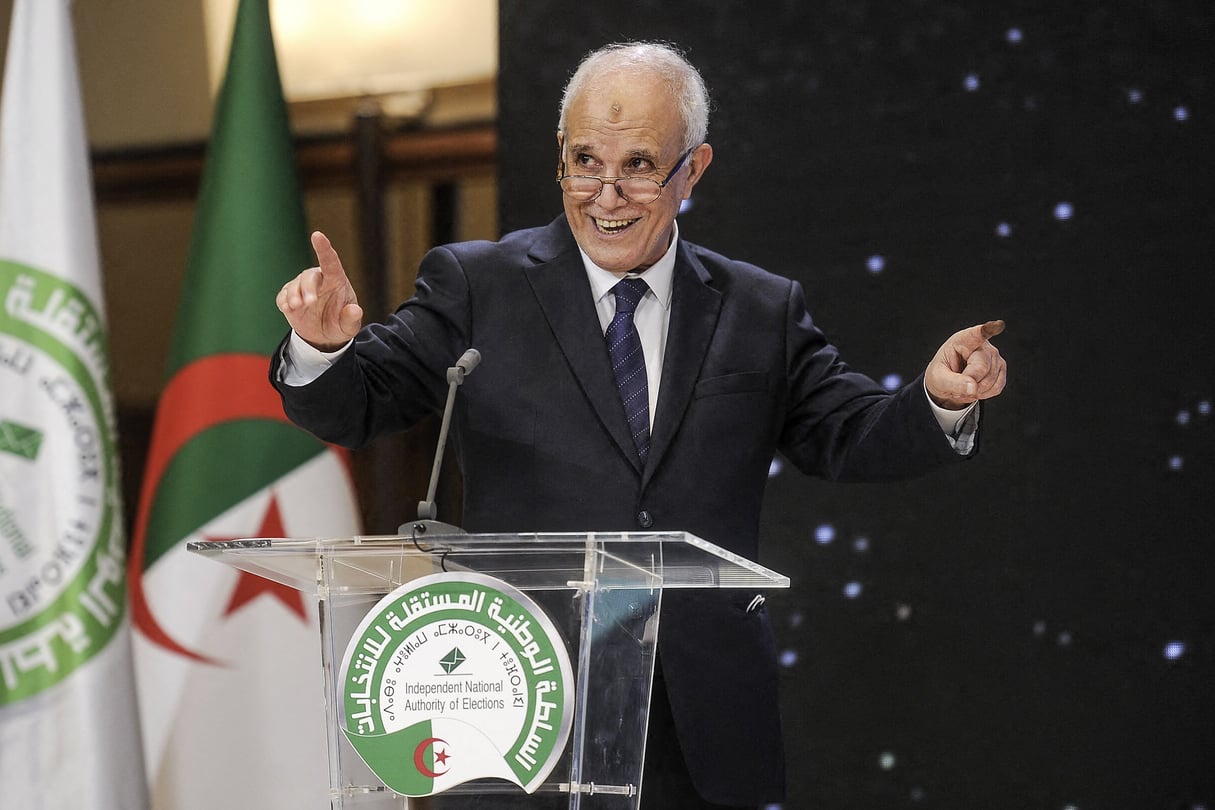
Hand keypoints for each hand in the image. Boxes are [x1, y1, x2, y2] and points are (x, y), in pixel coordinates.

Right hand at [276, 231, 363, 350]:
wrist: (323, 336)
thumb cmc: (340, 325)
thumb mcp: (349, 326)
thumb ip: (351, 319)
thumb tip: (355, 310)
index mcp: (336, 280)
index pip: (330, 261)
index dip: (323, 248)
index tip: (317, 235)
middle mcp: (318, 280)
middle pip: (309, 277)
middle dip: (307, 288)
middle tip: (309, 303)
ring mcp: (301, 287)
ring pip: (294, 285)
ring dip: (293, 295)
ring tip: (296, 307)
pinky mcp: (288, 297)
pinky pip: (283, 296)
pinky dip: (284, 301)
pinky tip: (289, 309)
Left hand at [925, 320, 1007, 409]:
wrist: (948, 383)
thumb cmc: (941, 374)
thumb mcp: (937, 379)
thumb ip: (952, 382)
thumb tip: (972, 387)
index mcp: (963, 340)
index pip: (977, 334)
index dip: (988, 330)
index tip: (997, 325)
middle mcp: (982, 345)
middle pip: (982, 368)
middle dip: (968, 382)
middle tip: (955, 384)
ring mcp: (994, 356)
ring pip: (990, 381)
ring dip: (975, 390)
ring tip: (964, 384)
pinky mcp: (1001, 369)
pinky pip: (996, 388)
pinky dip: (984, 393)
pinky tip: (975, 387)